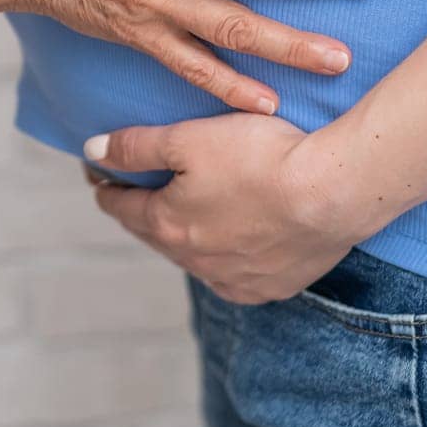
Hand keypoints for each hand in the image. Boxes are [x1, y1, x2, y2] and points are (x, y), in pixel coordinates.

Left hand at [86, 114, 368, 303]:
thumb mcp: (188, 138)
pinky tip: (228, 245)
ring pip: (192, 257)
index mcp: (166, 225)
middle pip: (152, 233)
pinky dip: (223, 258)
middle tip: (134, 190)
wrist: (335, 193)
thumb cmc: (260, 157)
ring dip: (182, 236)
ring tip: (182, 214)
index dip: (106, 185)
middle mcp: (194, 262)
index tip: (99, 172)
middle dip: (140, 210)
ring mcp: (233, 280)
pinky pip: (232, 276)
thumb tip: (91, 151)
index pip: (119, 206)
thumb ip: (136, 147)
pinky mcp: (270, 287)